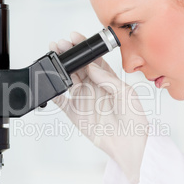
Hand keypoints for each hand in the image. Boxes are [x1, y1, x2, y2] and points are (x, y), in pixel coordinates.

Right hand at [50, 32, 148, 183]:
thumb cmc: (134, 120)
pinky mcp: (75, 113)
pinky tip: (49, 83)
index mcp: (108, 79)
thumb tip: (92, 67)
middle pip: (77, 67)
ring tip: (53, 58)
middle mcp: (94, 87)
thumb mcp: (126, 94)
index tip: (74, 38)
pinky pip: (61, 101)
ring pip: (67, 79)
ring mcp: (83, 99)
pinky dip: (53, 93)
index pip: (92, 59)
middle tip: (59, 45)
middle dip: (68, 54)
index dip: (83, 48)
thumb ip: (108, 79)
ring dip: (59, 68)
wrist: (129, 145)